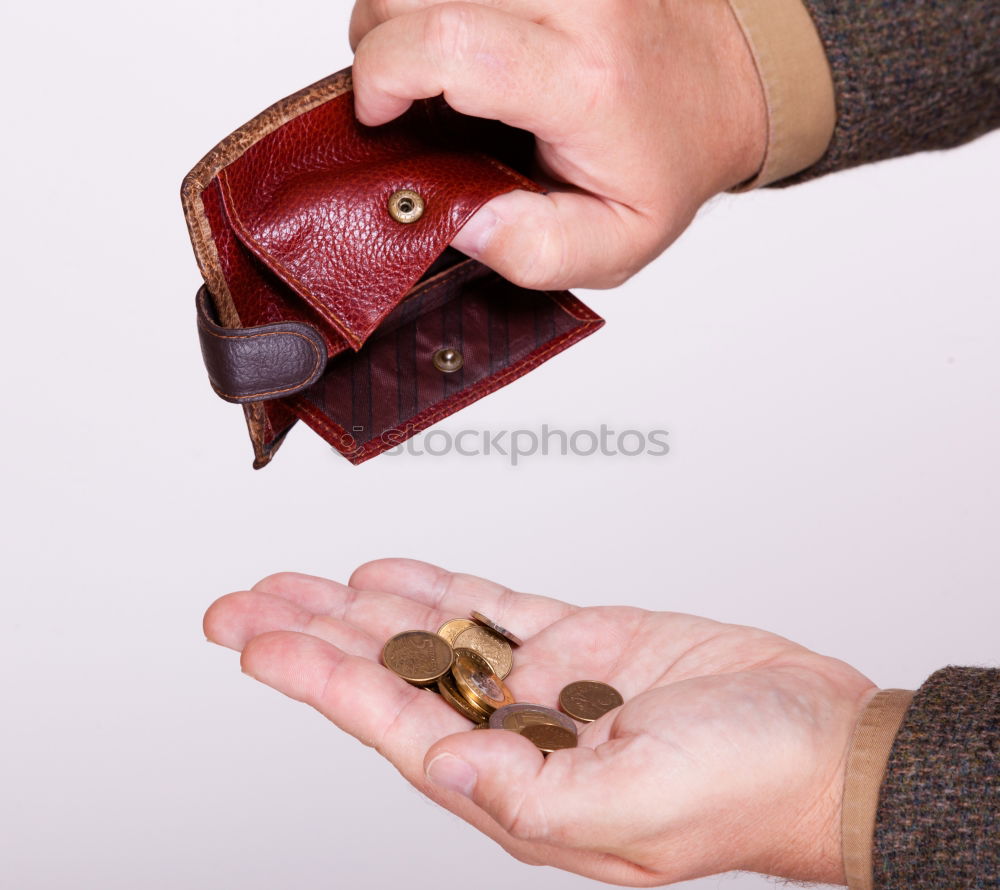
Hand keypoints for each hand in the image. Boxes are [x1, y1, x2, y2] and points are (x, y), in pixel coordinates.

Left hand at [205, 559, 874, 885]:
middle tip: (242, 605)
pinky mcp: (580, 640)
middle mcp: (517, 732)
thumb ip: (537, 796)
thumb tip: (442, 764)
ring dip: (362, 611)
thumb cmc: (751, 785)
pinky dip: (439, 586)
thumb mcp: (645, 806)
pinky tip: (391, 575)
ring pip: (432, 636)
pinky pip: (492, 606)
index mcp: (518, 783)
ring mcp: (545, 683)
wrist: (822, 740)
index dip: (319, 681)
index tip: (257, 641)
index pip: (393, 720)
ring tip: (295, 582)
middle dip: (312, 639)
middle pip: (391, 676)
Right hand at [347, 0, 766, 289]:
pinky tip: (457, 29)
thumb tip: (453, 218)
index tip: (379, 116)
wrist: (724, 87)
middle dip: (379, 38)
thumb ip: (531, 250)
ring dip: (402, 9)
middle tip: (404, 94)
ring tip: (429, 62)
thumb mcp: (613, 244)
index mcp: (584, 82)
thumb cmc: (665, 164)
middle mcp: (579, 2)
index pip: (447, 43)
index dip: (384, 74)